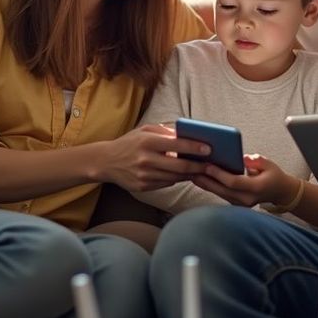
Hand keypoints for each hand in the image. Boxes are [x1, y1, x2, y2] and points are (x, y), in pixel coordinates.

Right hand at [95, 124, 209, 192]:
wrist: (106, 162)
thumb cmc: (129, 143)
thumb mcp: (144, 130)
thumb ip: (165, 131)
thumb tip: (187, 135)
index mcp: (147, 142)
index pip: (176, 144)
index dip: (194, 147)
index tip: (208, 148)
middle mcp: (146, 159)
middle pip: (179, 165)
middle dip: (198, 166)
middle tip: (211, 165)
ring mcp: (144, 175)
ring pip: (175, 177)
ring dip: (190, 174)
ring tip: (202, 170)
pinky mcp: (143, 187)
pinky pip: (167, 183)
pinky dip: (177, 179)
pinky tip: (184, 174)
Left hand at [192, 155, 301, 207]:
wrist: (280, 192)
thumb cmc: (274, 176)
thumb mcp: (268, 164)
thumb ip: (255, 161)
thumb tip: (242, 158)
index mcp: (256, 188)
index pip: (234, 182)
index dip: (219, 174)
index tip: (208, 165)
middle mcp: (247, 198)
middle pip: (222, 189)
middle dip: (206, 179)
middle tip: (193, 169)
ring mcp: (241, 203)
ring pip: (219, 193)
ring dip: (205, 184)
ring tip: (192, 173)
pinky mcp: (236, 203)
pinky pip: (221, 194)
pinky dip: (211, 186)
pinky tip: (201, 179)